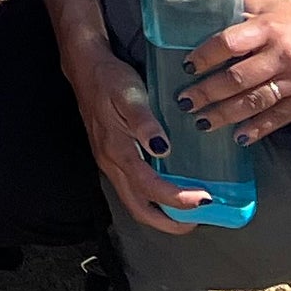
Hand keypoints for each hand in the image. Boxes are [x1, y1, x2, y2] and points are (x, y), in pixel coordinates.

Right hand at [66, 33, 212, 232]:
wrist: (85, 67)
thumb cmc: (109, 79)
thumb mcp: (129, 93)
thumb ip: (144, 121)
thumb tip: (162, 148)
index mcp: (116, 150)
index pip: (149, 187)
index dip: (177, 200)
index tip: (205, 199)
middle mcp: (111, 163)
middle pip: (139, 209)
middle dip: (170, 223)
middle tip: (199, 220)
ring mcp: (110, 163)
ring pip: (136, 202)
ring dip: (163, 214)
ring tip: (191, 210)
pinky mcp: (113, 158)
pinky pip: (134, 189)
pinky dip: (155, 199)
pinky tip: (172, 188)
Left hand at [183, 0, 290, 141]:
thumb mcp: (266, 1)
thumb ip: (235, 0)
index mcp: (267, 27)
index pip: (228, 43)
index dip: (205, 56)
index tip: (186, 67)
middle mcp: (282, 54)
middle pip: (238, 78)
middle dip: (208, 93)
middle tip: (184, 102)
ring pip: (256, 101)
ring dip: (226, 114)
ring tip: (202, 122)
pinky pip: (281, 117)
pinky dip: (258, 129)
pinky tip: (239, 137)